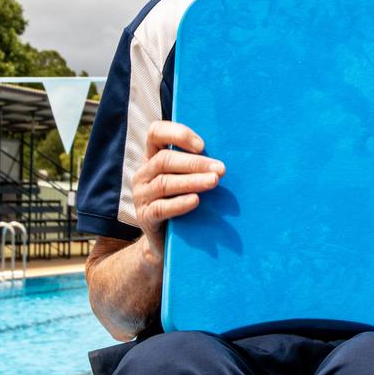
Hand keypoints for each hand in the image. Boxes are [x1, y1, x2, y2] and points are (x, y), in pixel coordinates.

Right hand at [131, 121, 224, 264]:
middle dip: (195, 163)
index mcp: (153, 157)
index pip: (155, 133)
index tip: (202, 145)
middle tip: (221, 168)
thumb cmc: (184, 200)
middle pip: (164, 160)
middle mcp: (143, 174)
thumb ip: (200, 164)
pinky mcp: (144, 217)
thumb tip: (231, 152)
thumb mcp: (189, 178)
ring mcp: (141, 196)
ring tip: (214, 181)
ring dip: (192, 181)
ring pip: (164, 183)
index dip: (177, 134)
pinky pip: (160, 208)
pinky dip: (179, 204)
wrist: (166, 241)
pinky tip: (196, 201)